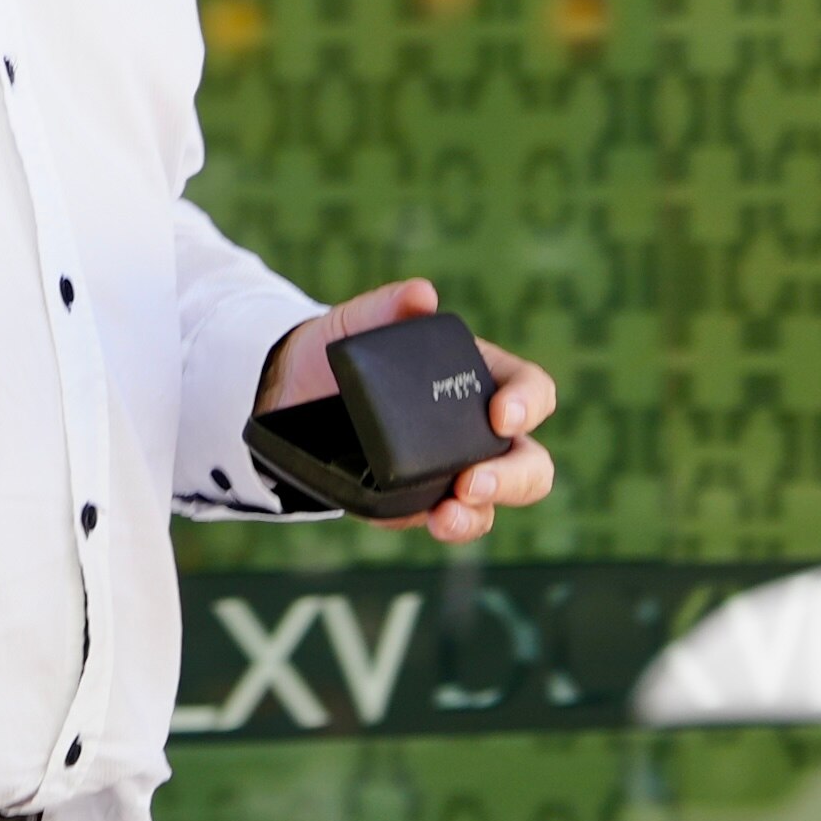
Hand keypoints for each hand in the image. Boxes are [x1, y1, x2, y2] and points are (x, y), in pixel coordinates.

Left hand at [257, 278, 557, 544]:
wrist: (291, 398)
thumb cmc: (337, 352)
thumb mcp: (355, 324)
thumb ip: (386, 307)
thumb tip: (420, 295)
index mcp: (478, 378)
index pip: (529, 389)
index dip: (529, 402)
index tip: (501, 414)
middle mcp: (477, 430)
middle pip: (528, 461)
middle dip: (514, 477)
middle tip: (473, 481)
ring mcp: (454, 471)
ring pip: (495, 501)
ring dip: (480, 512)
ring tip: (447, 514)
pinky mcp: (423, 503)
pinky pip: (453, 521)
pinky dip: (450, 525)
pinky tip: (430, 520)